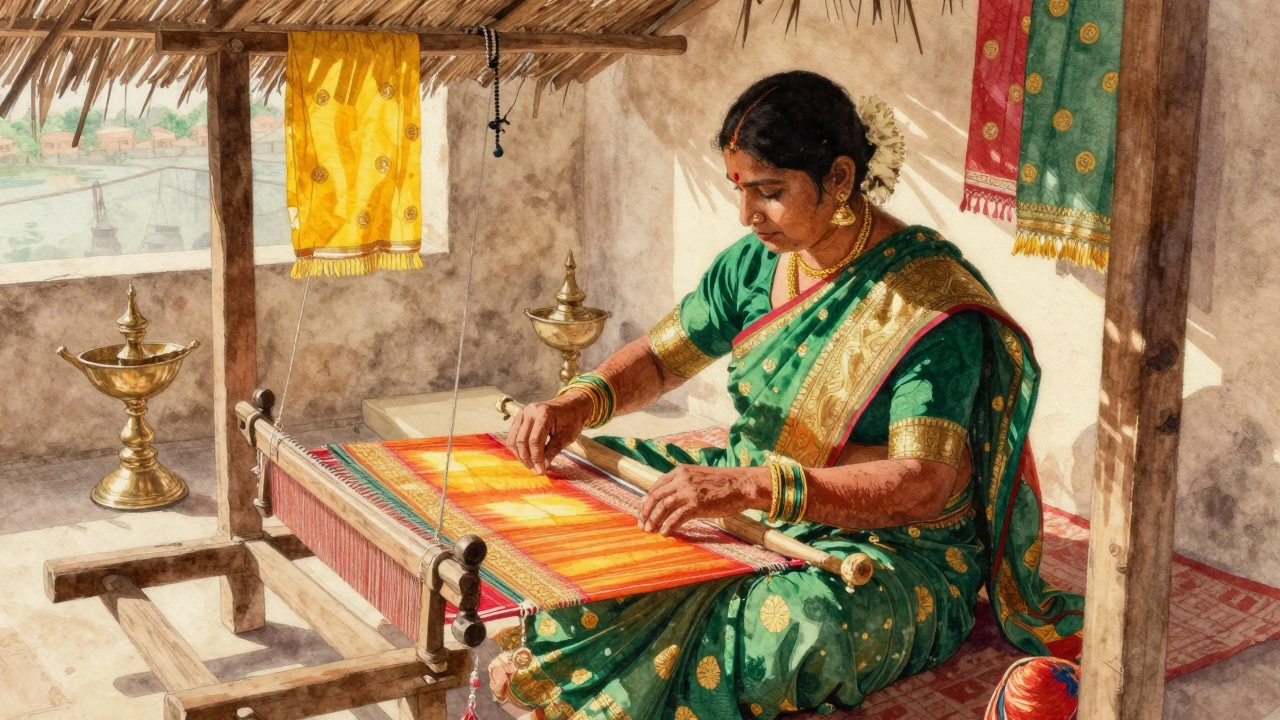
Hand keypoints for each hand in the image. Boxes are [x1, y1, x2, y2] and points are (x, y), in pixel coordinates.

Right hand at [506, 393, 592, 474]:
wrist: (571, 405)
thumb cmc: (571, 420)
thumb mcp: (566, 437)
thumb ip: (552, 451)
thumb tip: (542, 466)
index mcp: (544, 414)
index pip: (535, 441)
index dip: (536, 458)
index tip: (541, 471)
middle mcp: (530, 411)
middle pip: (521, 440)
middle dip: (527, 458)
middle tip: (536, 470)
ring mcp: (523, 412)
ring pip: (514, 438)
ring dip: (520, 454)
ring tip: (530, 465)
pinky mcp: (520, 416)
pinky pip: (513, 434)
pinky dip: (517, 447)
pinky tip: (525, 456)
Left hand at [637, 465, 768, 535]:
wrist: (741, 485)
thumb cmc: (722, 484)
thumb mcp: (698, 478)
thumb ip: (683, 485)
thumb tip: (669, 500)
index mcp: (680, 471)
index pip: (656, 486)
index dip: (647, 501)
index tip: (642, 512)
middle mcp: (681, 479)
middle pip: (656, 496)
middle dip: (646, 512)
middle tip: (642, 524)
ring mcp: (688, 491)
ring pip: (663, 506)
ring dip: (654, 520)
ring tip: (650, 530)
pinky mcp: (696, 504)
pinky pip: (676, 517)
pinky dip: (668, 526)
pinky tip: (665, 533)